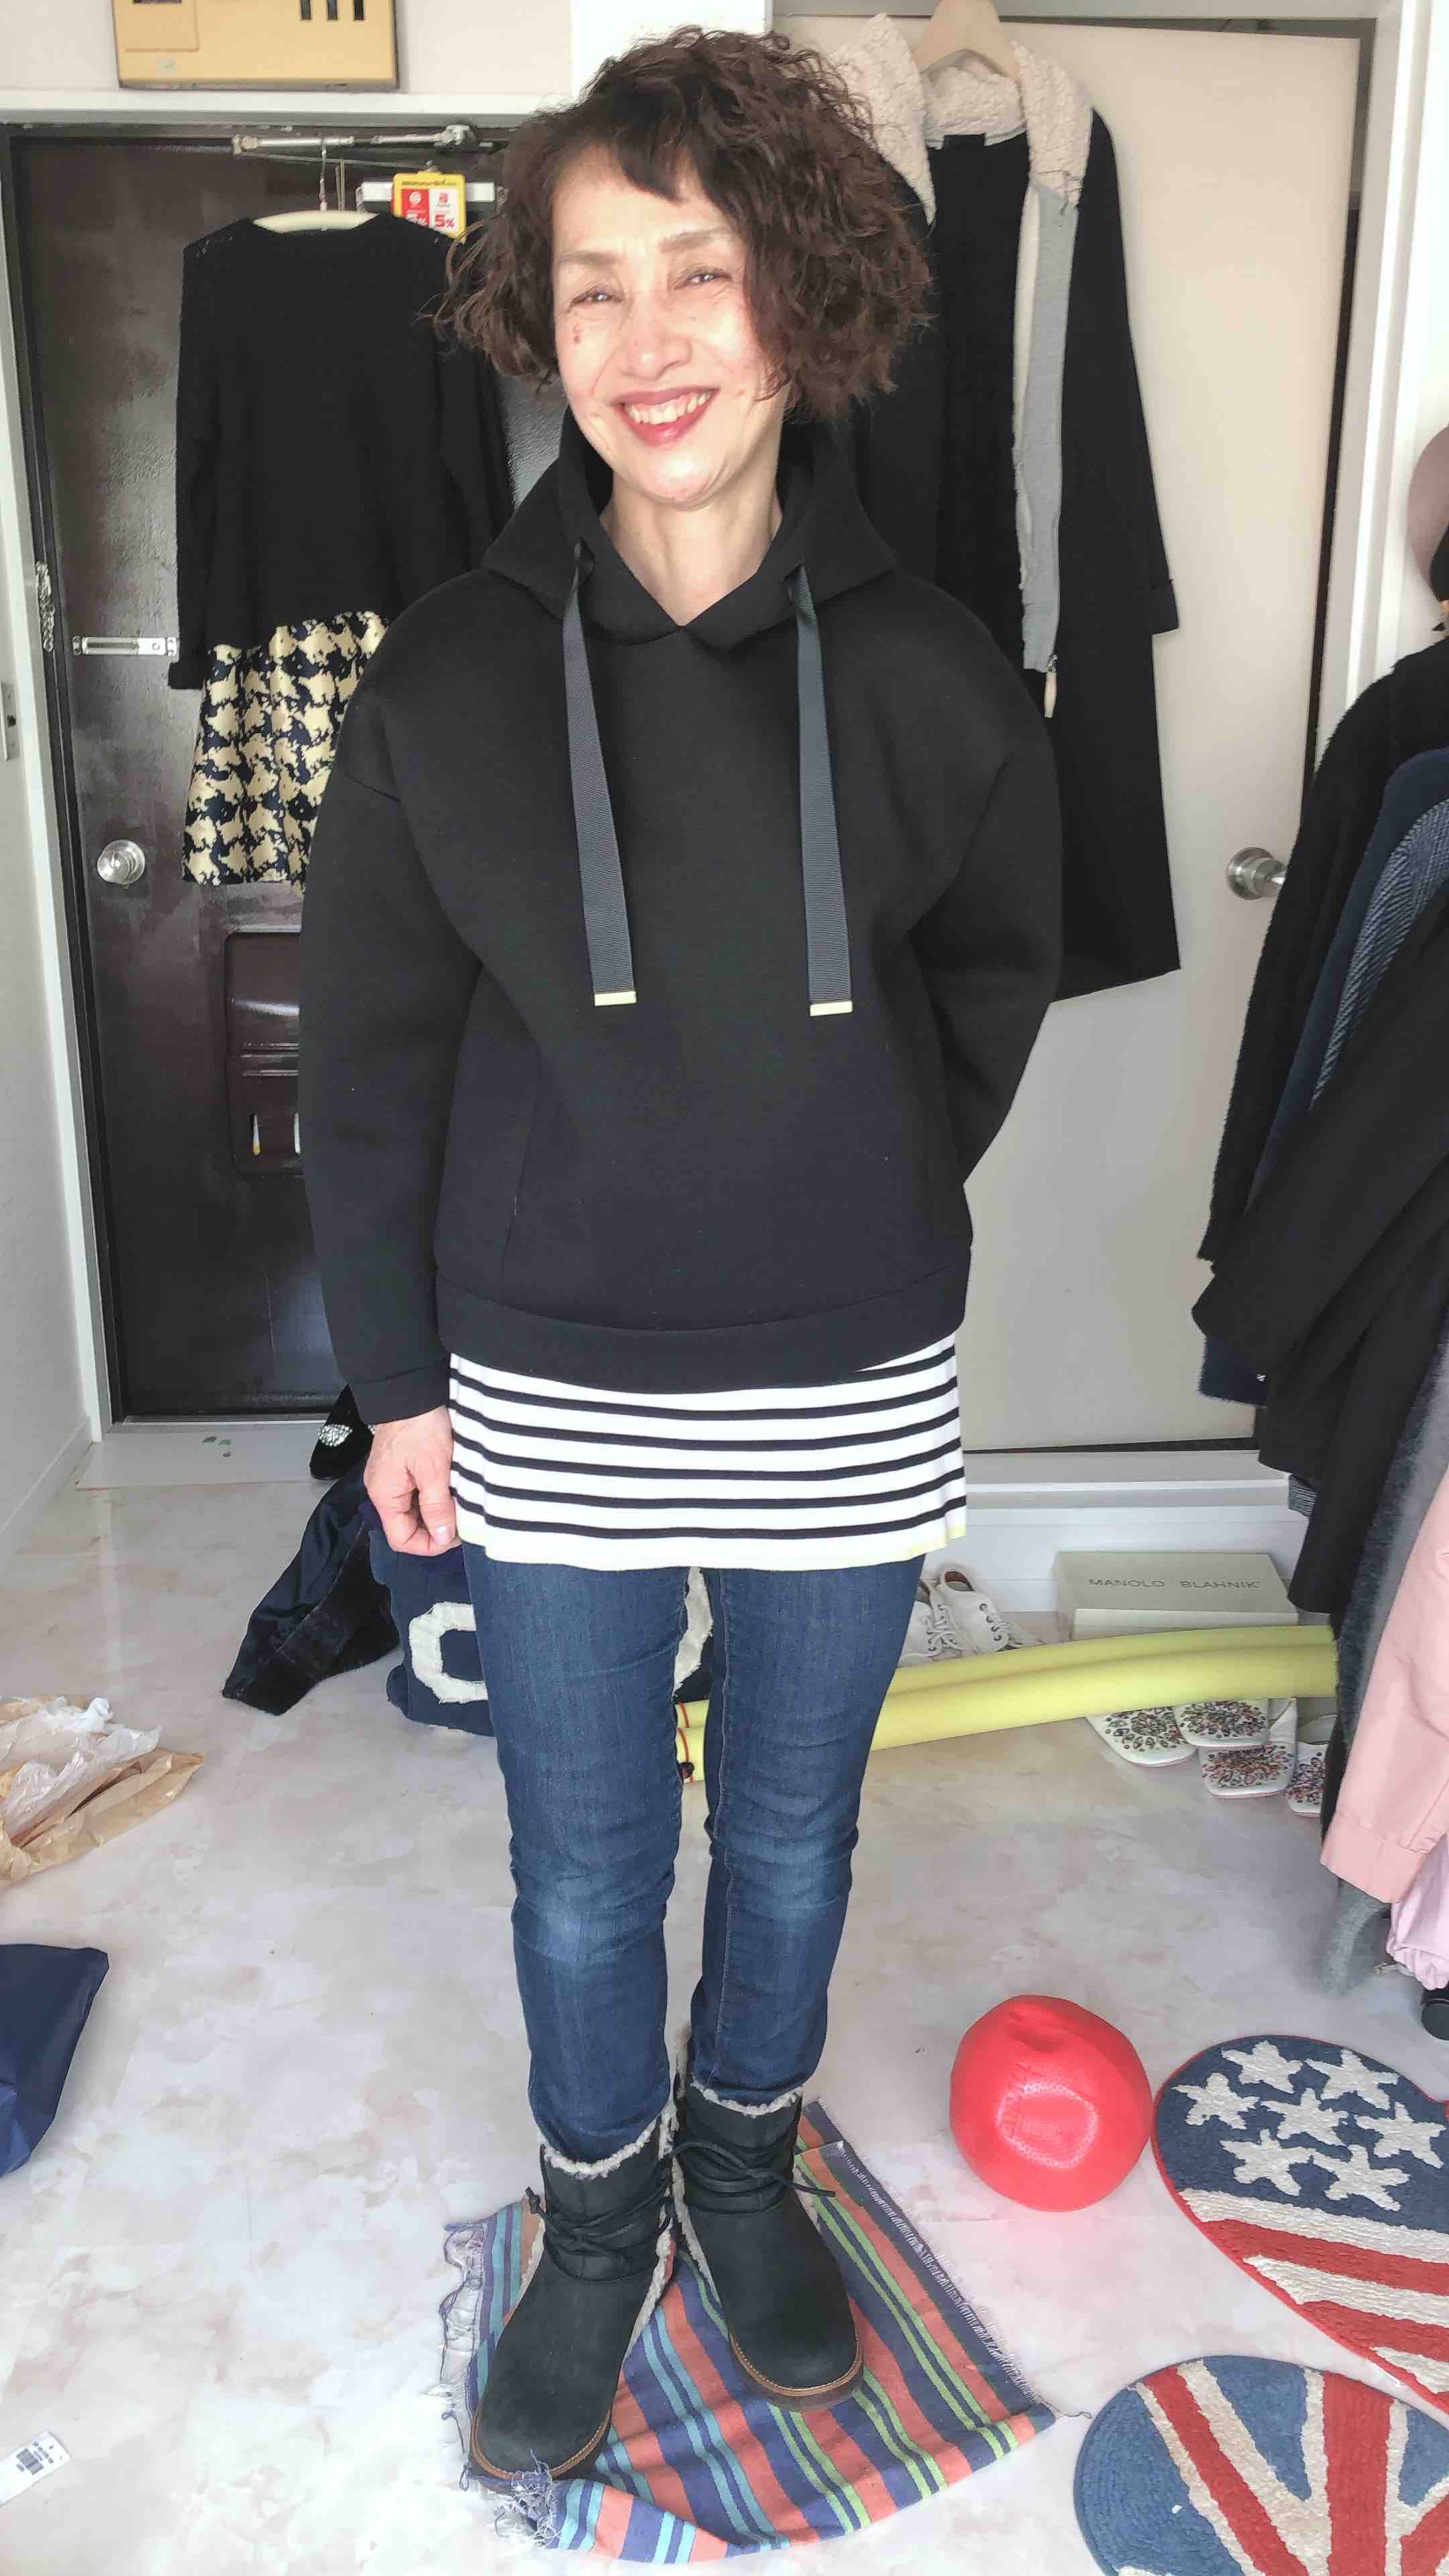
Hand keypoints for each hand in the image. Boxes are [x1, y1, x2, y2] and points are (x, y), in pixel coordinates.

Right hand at [365, 1405, 457, 1555]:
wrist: (411, 1390)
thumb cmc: (418, 1424)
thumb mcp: (433, 1470)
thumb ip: (437, 1506)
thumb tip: (443, 1537)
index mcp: (385, 1495)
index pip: (402, 1539)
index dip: (429, 1545)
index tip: (455, 1536)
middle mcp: (383, 1490)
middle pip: (407, 1526)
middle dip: (435, 1527)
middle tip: (461, 1518)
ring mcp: (392, 1478)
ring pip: (414, 1509)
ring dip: (436, 1510)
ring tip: (457, 1500)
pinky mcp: (401, 1466)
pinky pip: (416, 1491)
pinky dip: (433, 1493)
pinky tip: (449, 1485)